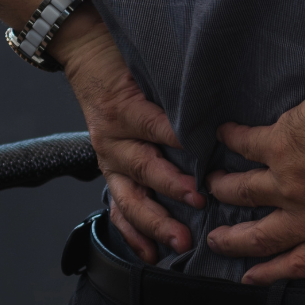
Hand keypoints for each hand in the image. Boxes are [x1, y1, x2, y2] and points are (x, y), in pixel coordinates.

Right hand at [54, 8, 203, 262]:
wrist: (84, 51)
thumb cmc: (124, 56)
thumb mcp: (149, 62)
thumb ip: (178, 83)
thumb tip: (220, 97)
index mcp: (126, 108)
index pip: (156, 126)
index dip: (179, 140)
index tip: (205, 152)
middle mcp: (114, 137)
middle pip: (143, 167)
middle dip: (172, 188)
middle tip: (198, 201)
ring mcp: (110, 157)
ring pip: (130, 197)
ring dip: (155, 222)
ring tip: (179, 241)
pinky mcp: (110, 171)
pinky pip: (120, 207)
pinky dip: (133, 233)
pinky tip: (150, 254)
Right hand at [204, 85, 304, 284]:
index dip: (277, 273)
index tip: (254, 276)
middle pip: (265, 236)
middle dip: (238, 243)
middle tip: (216, 243)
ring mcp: (290, 179)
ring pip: (246, 193)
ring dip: (226, 193)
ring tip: (209, 192)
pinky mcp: (278, 143)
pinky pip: (245, 144)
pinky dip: (229, 140)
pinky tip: (217, 136)